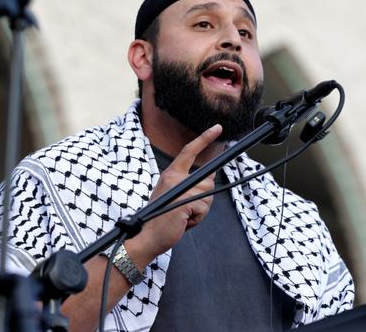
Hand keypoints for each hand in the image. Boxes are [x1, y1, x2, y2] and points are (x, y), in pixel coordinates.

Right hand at [125, 124, 222, 268]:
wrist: (148, 237)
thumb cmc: (162, 218)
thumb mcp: (175, 196)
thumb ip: (190, 184)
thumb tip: (210, 176)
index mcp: (171, 173)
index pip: (189, 151)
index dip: (204, 138)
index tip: (217, 128)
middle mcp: (173, 177)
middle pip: (208, 180)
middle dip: (204, 198)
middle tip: (187, 209)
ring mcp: (178, 190)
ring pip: (208, 197)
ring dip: (200, 211)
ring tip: (183, 217)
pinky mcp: (183, 203)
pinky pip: (203, 209)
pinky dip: (197, 219)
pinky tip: (183, 222)